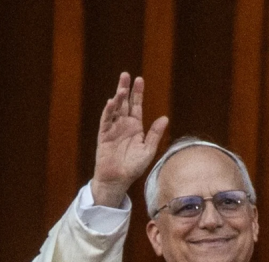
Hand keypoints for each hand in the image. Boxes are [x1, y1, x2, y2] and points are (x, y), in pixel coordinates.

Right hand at [91, 72, 168, 207]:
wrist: (118, 179)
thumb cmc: (133, 167)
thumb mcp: (148, 150)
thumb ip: (155, 134)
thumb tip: (164, 118)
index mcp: (135, 127)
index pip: (136, 106)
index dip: (137, 93)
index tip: (139, 79)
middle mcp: (123, 125)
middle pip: (124, 103)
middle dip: (125, 89)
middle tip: (126, 75)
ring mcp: (113, 129)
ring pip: (115, 109)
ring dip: (117, 98)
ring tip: (121, 88)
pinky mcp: (104, 135)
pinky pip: (106, 121)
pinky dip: (108, 111)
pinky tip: (112, 102)